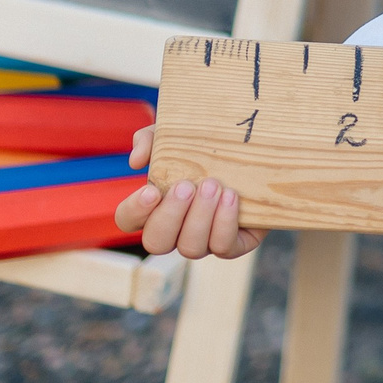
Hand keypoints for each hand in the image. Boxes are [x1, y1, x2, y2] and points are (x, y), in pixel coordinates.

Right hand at [115, 123, 263, 259]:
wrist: (254, 153)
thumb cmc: (206, 145)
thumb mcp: (176, 134)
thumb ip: (150, 140)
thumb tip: (136, 162)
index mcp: (153, 206)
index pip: (128, 220)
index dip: (135, 211)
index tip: (152, 190)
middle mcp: (175, 230)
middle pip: (156, 243)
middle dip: (170, 216)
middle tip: (186, 186)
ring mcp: (202, 241)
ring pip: (190, 248)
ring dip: (200, 217)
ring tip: (214, 185)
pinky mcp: (232, 243)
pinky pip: (223, 248)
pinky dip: (225, 223)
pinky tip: (231, 196)